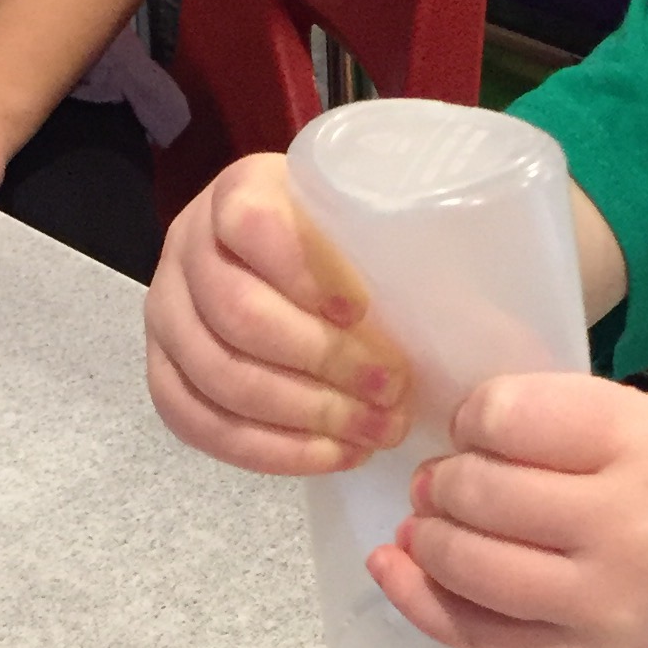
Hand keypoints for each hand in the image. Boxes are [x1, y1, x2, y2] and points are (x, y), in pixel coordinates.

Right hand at [144, 153, 409, 475]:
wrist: (285, 262)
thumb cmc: (347, 240)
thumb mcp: (367, 212)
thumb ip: (398, 228)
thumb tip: (483, 281)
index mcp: (239, 191)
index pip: (253, 225)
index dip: (306, 270)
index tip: (364, 309)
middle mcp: (187, 246)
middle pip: (237, 313)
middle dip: (322, 362)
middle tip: (391, 389)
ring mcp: (167, 314)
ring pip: (218, 376)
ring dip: (303, 415)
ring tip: (373, 432)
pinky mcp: (164, 373)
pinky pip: (198, 423)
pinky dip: (268, 450)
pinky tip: (330, 456)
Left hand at [374, 374, 647, 647]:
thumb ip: (560, 418)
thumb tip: (453, 438)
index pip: (509, 417)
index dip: (474, 416)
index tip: (479, 425)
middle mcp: (627, 534)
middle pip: (480, 495)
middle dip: (444, 478)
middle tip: (446, 475)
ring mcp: (602, 612)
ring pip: (467, 569)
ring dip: (426, 536)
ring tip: (428, 519)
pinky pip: (476, 637)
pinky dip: (420, 600)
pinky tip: (395, 568)